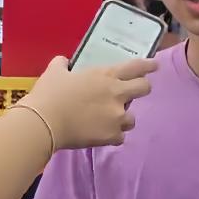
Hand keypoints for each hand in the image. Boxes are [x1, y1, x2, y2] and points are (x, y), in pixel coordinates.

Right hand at [19, 56, 156, 149]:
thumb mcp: (55, 72)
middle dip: (141, 89)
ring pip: (132, 117)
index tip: (154, 65)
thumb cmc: (49, 94)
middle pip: (144, 88)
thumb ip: (62, 64)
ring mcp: (116, 116)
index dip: (148, 65)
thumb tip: (63, 61)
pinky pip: (120, 137)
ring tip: (110, 119)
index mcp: (105, 75)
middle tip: (133, 92)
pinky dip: (112, 136)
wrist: (44, 122)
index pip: (135, 66)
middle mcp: (116, 94)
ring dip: (123, 118)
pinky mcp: (111, 135)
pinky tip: (102, 134)